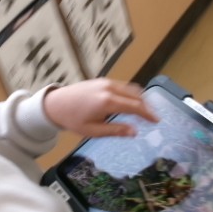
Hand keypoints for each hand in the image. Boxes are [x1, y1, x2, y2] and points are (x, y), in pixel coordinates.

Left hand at [43, 78, 158, 137]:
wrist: (55, 104)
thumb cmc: (73, 120)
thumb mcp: (93, 131)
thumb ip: (115, 131)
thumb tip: (134, 131)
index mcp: (107, 101)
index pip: (135, 107)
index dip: (148, 114)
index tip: (157, 120)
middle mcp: (109, 88)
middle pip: (136, 95)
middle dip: (147, 105)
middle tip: (153, 117)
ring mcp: (105, 82)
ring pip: (130, 88)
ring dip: (140, 98)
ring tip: (144, 110)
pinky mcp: (102, 80)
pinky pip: (122, 85)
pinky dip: (130, 93)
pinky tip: (131, 102)